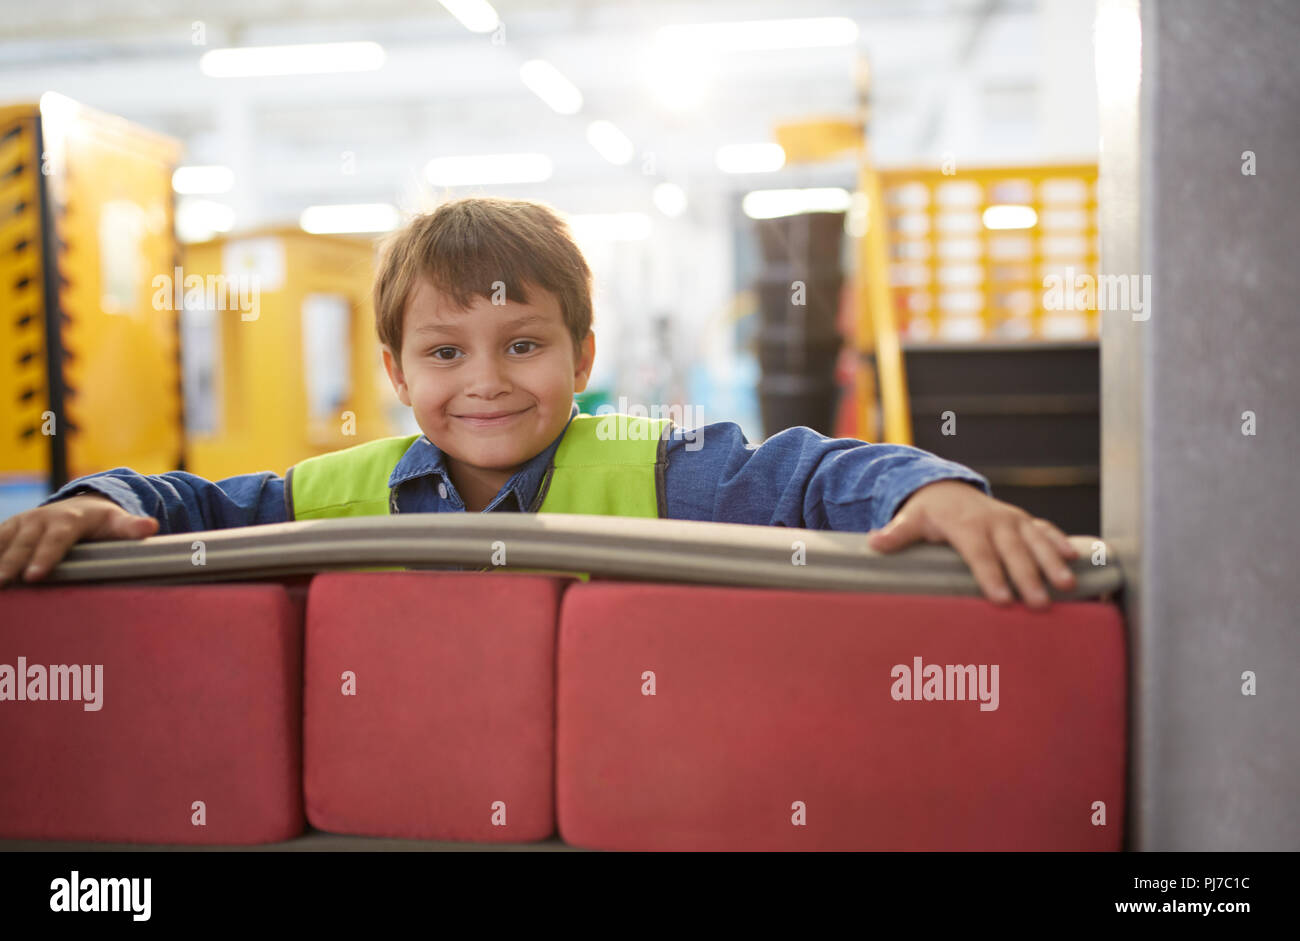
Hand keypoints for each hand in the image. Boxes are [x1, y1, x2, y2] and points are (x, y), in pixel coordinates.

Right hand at [0, 494, 158, 586]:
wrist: (81, 505)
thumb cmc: (102, 521)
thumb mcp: (117, 522)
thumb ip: (131, 527)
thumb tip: (151, 526)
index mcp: (69, 518)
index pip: (57, 539)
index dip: (46, 556)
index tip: (35, 576)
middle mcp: (41, 518)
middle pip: (25, 543)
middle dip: (12, 563)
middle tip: (3, 582)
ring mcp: (22, 522)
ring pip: (4, 542)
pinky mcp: (8, 529)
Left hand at [866, 480, 1077, 608]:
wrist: (946, 489)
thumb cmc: (927, 513)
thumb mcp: (910, 520)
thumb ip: (897, 533)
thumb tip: (875, 542)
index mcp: (965, 525)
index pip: (978, 554)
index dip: (990, 576)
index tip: (1001, 599)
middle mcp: (994, 521)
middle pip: (1012, 551)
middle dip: (1027, 577)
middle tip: (1038, 603)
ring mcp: (1013, 520)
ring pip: (1036, 541)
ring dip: (1053, 562)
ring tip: (1067, 586)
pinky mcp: (1025, 522)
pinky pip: (1047, 531)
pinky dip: (1062, 542)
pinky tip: (1077, 559)